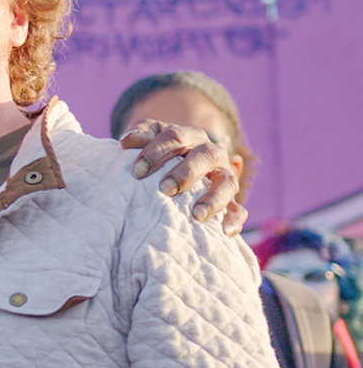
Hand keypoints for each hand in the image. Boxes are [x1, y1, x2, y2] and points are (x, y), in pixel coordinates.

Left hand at [119, 119, 246, 235]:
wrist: (175, 167)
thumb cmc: (157, 154)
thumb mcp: (148, 139)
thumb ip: (140, 135)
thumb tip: (128, 140)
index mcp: (190, 136)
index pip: (176, 137)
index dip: (156, 152)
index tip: (137, 171)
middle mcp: (212, 154)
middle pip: (206, 156)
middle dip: (186, 173)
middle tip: (165, 189)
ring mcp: (224, 177)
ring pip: (228, 183)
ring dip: (214, 198)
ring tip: (197, 215)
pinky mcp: (231, 200)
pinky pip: (239, 210)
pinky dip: (234, 220)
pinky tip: (223, 232)